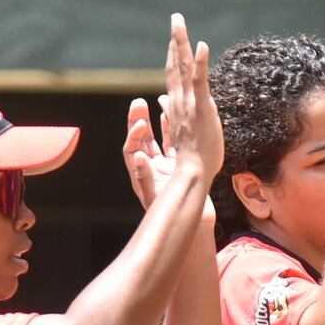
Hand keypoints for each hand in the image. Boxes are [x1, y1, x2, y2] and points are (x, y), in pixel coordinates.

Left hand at [122, 97, 214, 222]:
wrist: (193, 222)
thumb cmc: (171, 214)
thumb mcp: (155, 197)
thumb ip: (145, 177)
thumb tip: (137, 157)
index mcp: (140, 175)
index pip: (132, 150)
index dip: (134, 135)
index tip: (141, 123)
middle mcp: (151, 168)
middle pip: (141, 140)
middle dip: (139, 121)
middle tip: (138, 103)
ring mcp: (166, 166)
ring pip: (158, 139)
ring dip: (155, 122)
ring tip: (156, 102)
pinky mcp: (180, 166)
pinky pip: (174, 144)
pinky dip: (172, 129)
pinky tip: (172, 115)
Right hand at [155, 14, 221, 189]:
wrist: (191, 174)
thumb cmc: (189, 160)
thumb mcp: (180, 133)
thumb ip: (171, 114)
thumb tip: (163, 100)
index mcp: (176, 107)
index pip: (174, 76)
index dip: (173, 56)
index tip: (174, 39)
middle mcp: (179, 101)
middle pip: (176, 65)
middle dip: (175, 40)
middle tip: (176, 19)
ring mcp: (189, 103)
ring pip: (184, 67)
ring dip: (181, 43)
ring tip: (179, 23)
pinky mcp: (201, 108)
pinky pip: (199, 82)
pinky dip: (200, 63)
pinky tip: (201, 45)